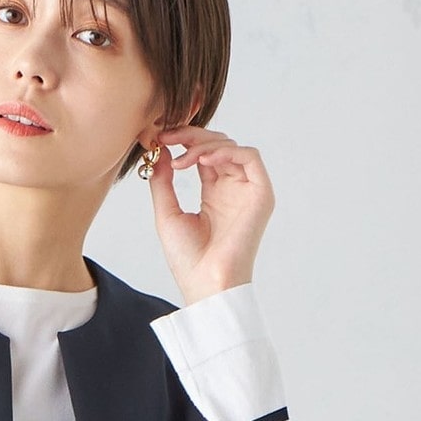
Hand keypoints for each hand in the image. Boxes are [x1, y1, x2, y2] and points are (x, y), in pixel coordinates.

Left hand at [144, 125, 275, 302]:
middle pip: (218, 145)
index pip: (202, 155)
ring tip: (183, 160)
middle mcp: (232, 190)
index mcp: (213, 194)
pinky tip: (203, 161)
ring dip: (205, 145)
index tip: (160, 137)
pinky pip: (250, 158)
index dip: (183, 142)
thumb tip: (159, 151)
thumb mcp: (167, 213)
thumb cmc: (188, 260)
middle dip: (191, 136)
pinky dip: (227, 152)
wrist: (206, 283)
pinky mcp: (261, 195)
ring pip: (232, 147)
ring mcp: (247, 191)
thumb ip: (163, 182)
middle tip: (167, 137)